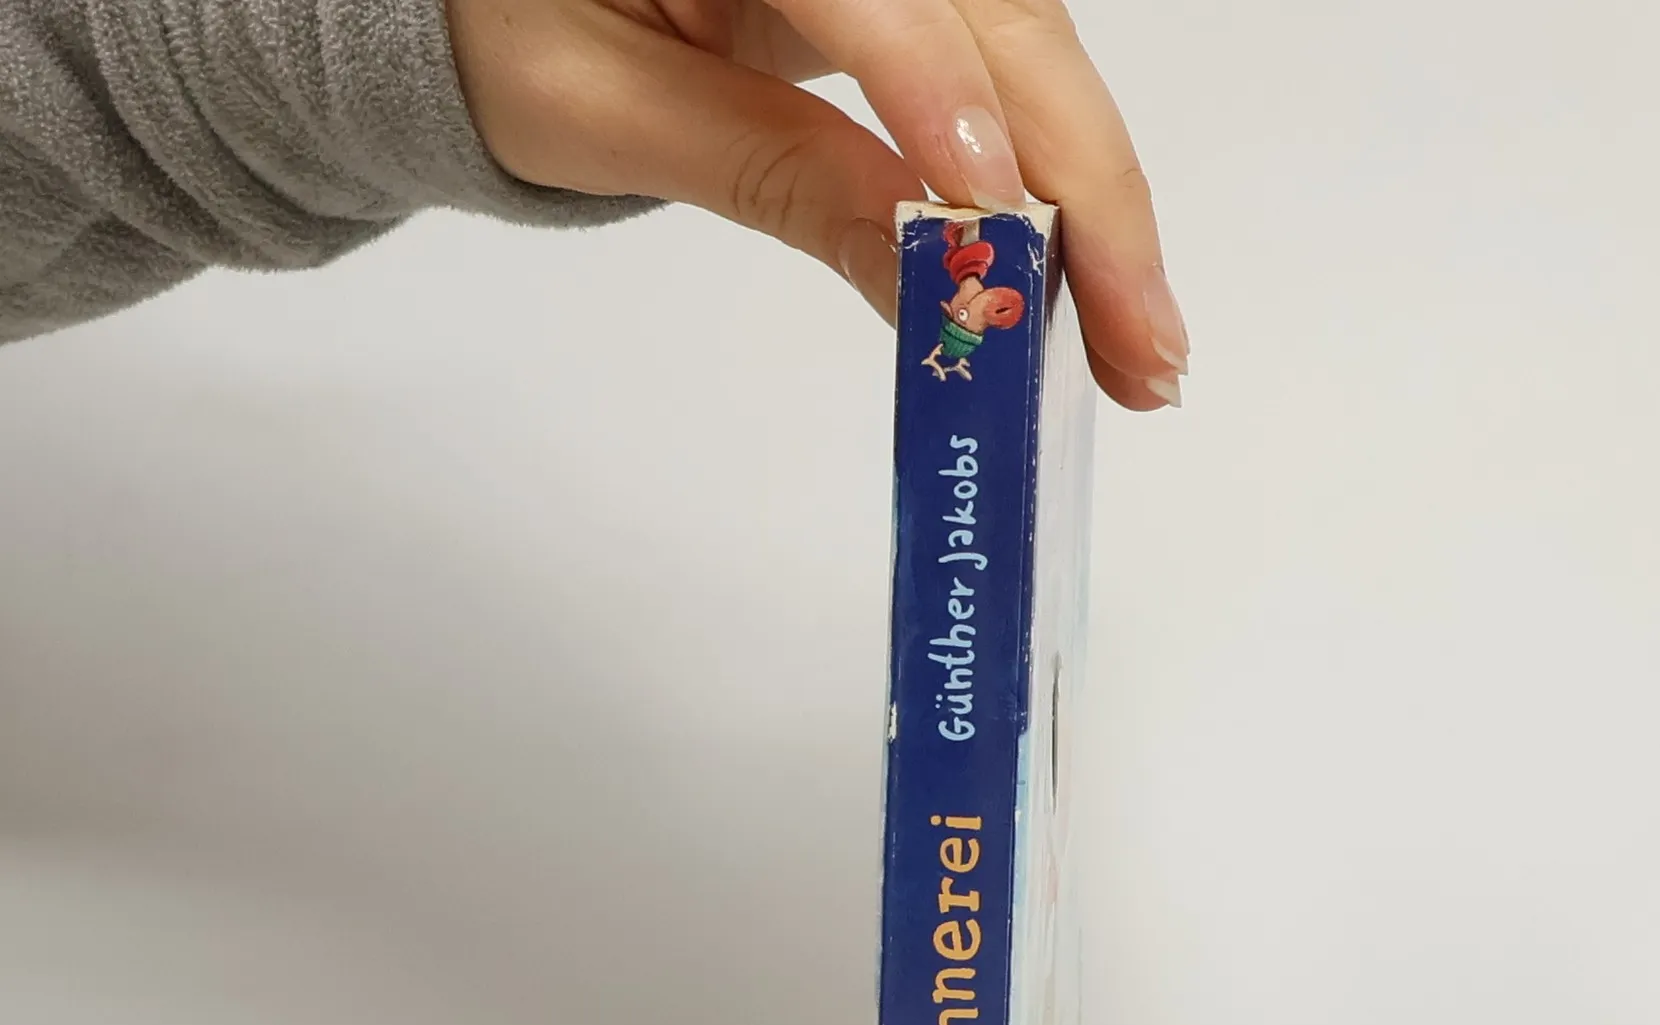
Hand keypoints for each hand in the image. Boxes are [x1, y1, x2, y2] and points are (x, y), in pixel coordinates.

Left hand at [445, 0, 1186, 408]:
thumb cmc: (506, 32)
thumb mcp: (601, 110)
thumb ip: (771, 173)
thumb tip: (929, 278)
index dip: (941, 86)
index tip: (994, 213)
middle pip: (1007, 12)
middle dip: (1082, 184)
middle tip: (1143, 344)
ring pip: (1036, 43)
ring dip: (1100, 196)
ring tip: (1142, 338)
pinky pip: (1011, 64)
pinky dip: (1059, 177)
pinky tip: (1093, 272)